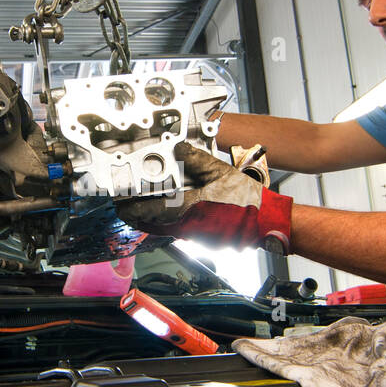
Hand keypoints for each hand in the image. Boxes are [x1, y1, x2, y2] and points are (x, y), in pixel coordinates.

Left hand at [116, 142, 291, 249]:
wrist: (264, 222)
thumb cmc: (247, 202)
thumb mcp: (221, 172)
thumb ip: (197, 160)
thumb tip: (180, 149)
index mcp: (187, 210)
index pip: (148, 213)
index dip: (130, 209)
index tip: (120, 204)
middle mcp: (186, 226)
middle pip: (151, 226)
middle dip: (137, 216)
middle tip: (127, 207)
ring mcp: (193, 235)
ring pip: (163, 229)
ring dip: (151, 219)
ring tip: (144, 207)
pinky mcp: (201, 237)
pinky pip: (177, 230)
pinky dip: (168, 221)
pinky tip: (172, 210)